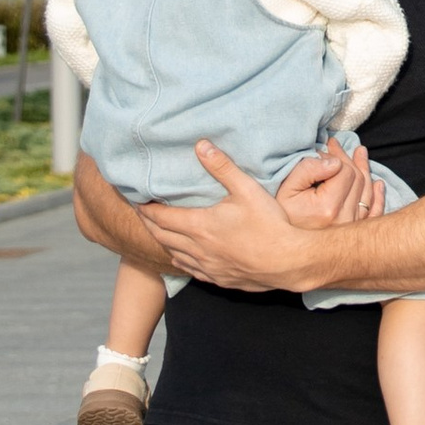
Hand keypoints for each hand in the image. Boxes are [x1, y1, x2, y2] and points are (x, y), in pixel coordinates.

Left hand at [136, 152, 322, 291]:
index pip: (160, 217)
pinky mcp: (219, 278)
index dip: (145, 209)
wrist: (288, 262)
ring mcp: (207, 266)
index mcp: (199, 226)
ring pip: (174, 254)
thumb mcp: (247, 189)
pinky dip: (180, 259)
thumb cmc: (269, 225)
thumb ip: (222, 167)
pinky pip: (190, 270)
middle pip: (161, 236)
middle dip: (148, 224)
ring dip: (162, 242)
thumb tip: (201, 145)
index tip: (136, 200)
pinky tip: (181, 256)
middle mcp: (197, 248)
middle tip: (141, 213)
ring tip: (158, 231)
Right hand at [267, 141, 383, 231]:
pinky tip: (378, 184)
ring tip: (359, 154)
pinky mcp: (354, 236)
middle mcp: (344, 220)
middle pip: (358, 180)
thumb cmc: (280, 216)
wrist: (280, 247)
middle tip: (336, 147)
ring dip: (365, 171)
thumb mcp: (287, 187)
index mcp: (328, 208)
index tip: (322, 150)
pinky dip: (378, 198)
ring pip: (367, 193)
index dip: (334, 156)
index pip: (345, 171)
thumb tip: (334, 162)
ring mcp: (351, 229)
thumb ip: (309, 169)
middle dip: (348, 160)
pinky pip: (374, 213)